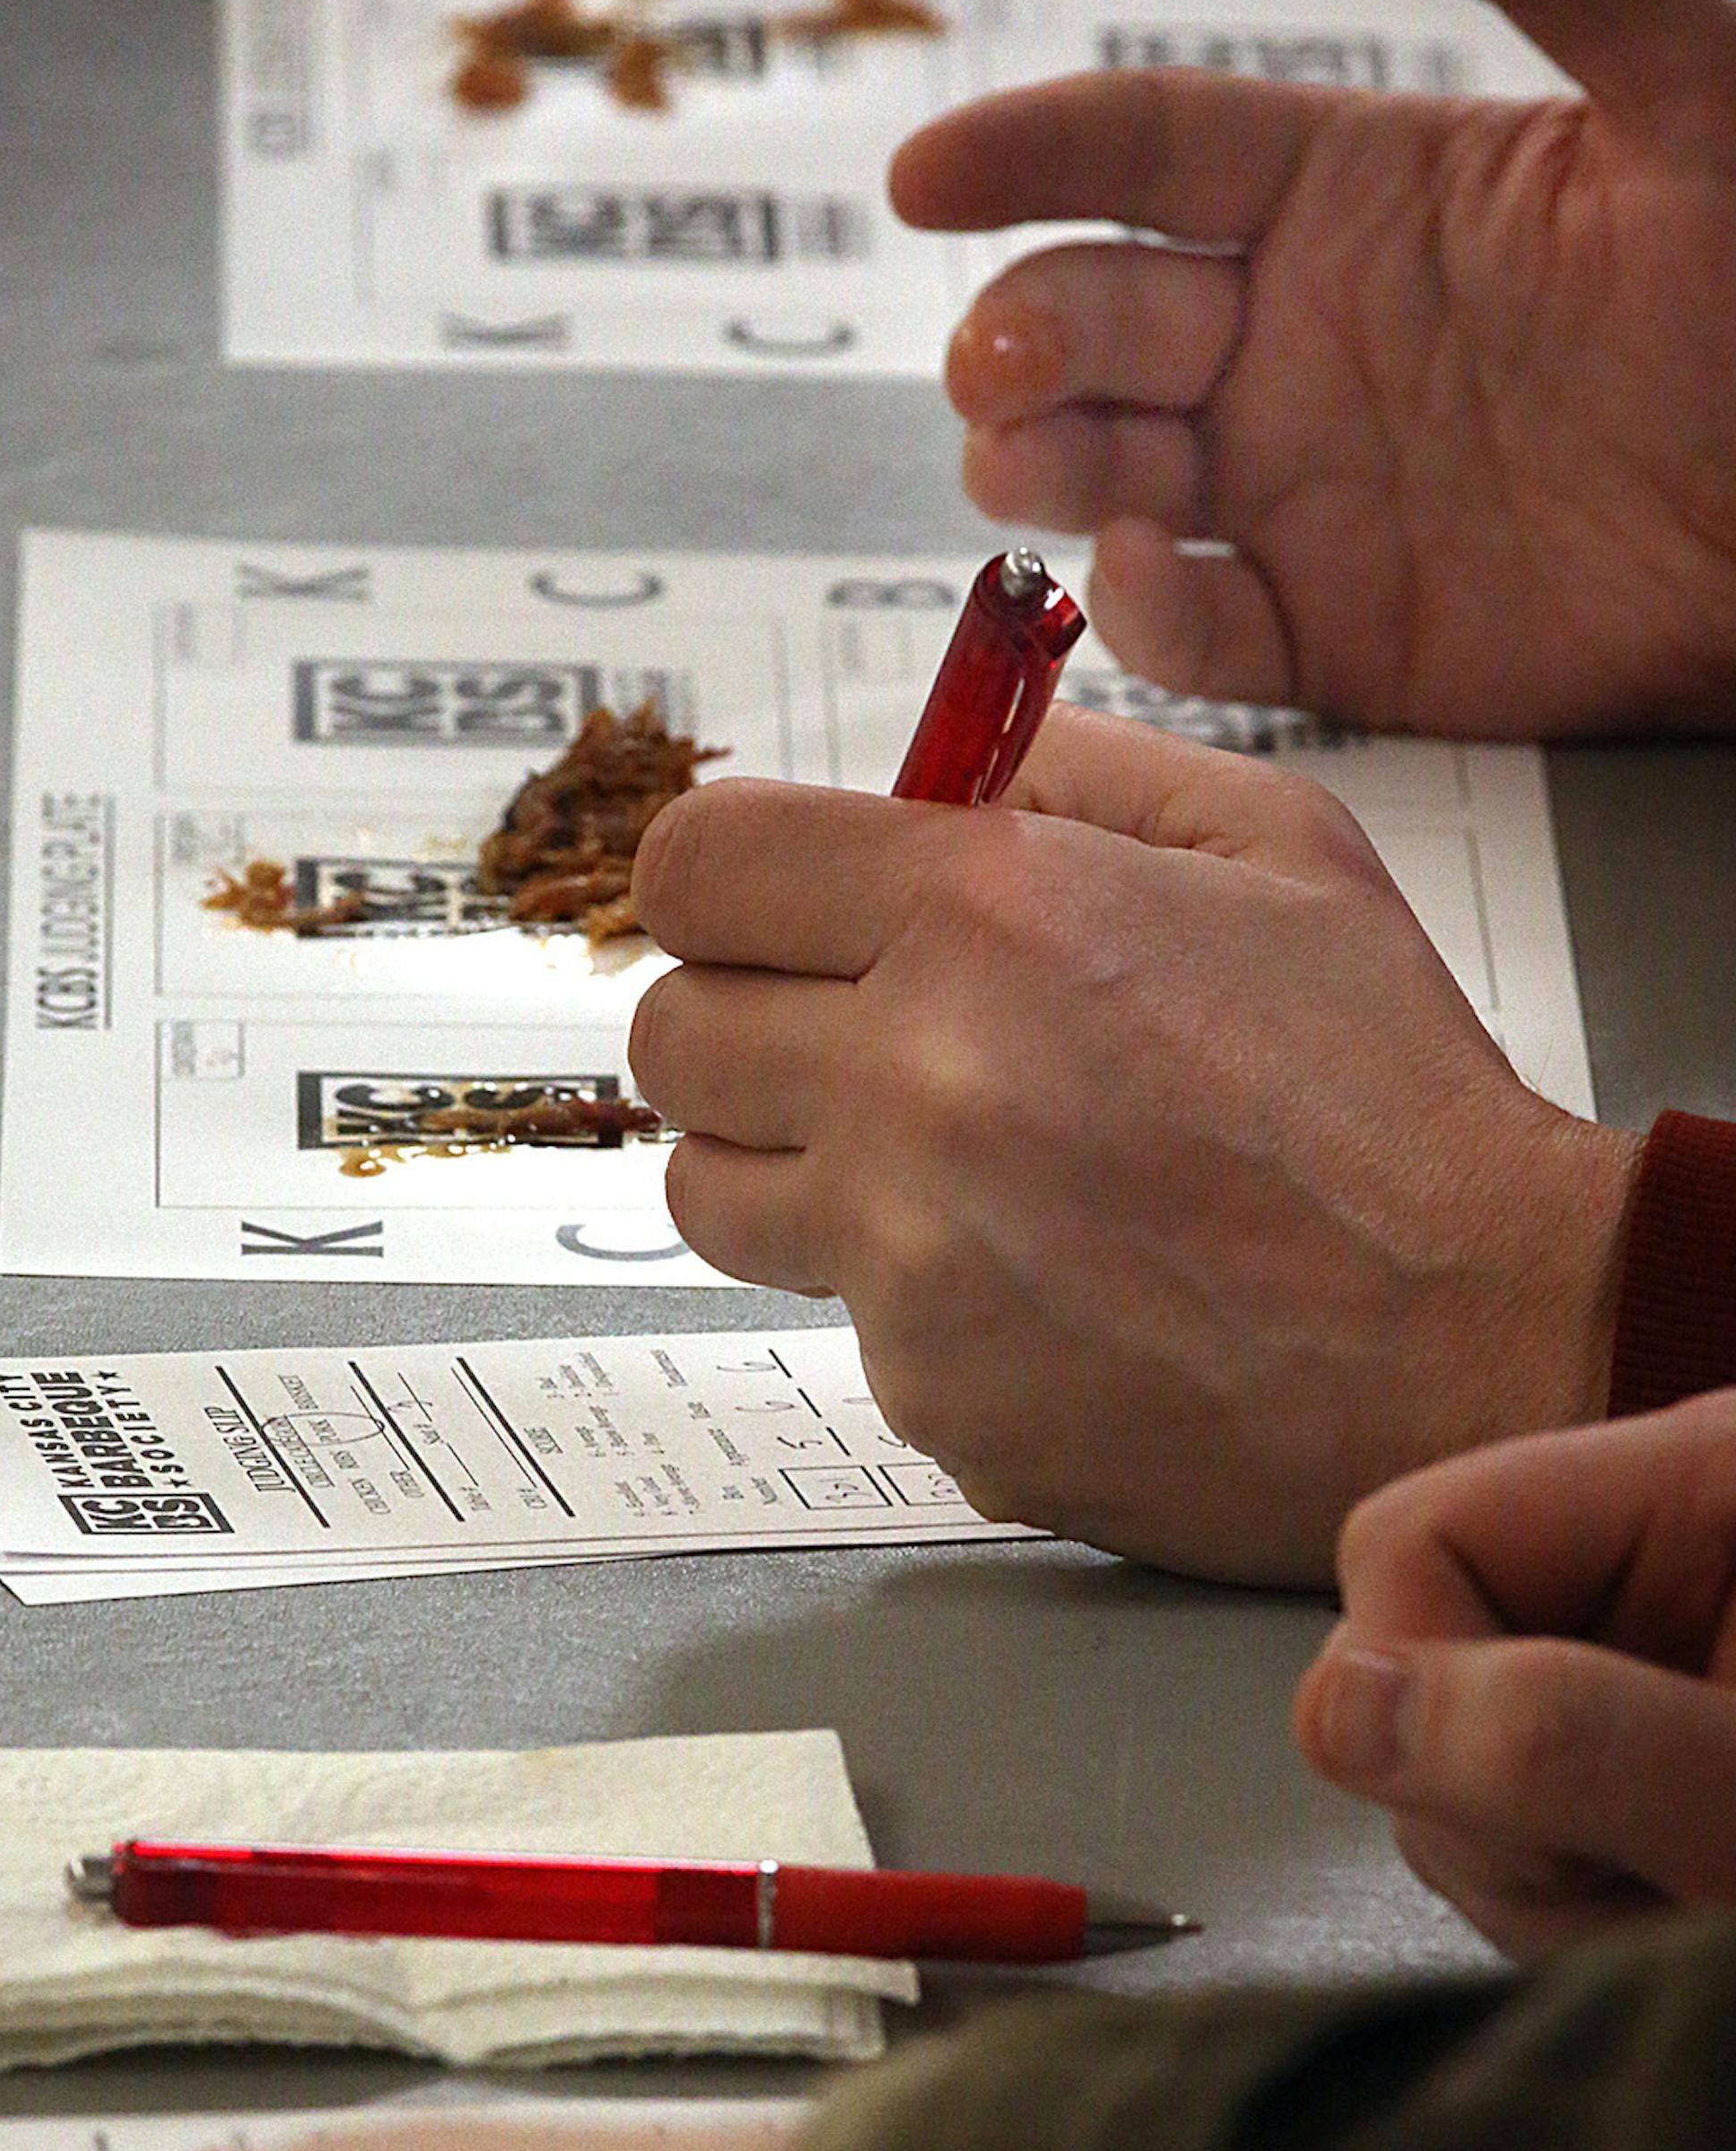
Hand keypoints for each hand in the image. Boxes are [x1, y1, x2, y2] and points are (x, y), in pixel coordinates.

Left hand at [628, 712, 1635, 1583]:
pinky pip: (838, 1321)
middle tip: (851, 1039)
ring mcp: (908, 1254)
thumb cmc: (1391, 1099)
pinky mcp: (928, 1391)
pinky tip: (1042, 1279)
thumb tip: (935, 760)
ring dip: (790, 1167)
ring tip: (935, 1164)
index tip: (760, 911)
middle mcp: (918, 1080)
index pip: (694, 870)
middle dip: (746, 1023)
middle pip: (672, 1037)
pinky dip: (913, 1300)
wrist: (1479, 1332)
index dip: (721, 885)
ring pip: (711, 1192)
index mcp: (986, 914)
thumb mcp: (1272, 847)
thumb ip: (1077, 772)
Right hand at [891, 0, 1735, 734]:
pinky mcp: (1327, 626)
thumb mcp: (1695, 98)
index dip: (1026, 155)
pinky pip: (1197, 623)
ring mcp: (1296, 486)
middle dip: (1017, 335)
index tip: (927, 175)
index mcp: (1346, 194)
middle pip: (1090, 318)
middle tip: (1001, 361)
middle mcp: (1291, 338)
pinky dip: (1144, 608)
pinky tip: (1145, 566)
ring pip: (1102, 468)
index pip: (1143, 150)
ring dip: (1036, 461)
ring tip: (1032, 460)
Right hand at [1294, 1393, 1735, 1954]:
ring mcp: (1617, 1657)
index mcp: (1697, 1486)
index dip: (1428, 1681)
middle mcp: (1639, 1553)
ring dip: (1531, 1881)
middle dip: (1492, 1808)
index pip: (1413, 1540)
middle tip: (1646, 1877)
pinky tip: (1655, 1907)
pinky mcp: (1611, 1755)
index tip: (1541, 1804)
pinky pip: (1485, 1828)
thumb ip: (1570, 1739)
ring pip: (1433, 1769)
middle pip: (1406, 1656)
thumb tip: (1344, 1709)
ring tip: (1669, 1903)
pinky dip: (1556, 1904)